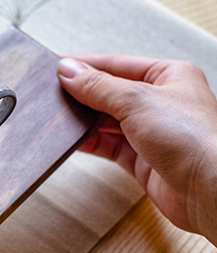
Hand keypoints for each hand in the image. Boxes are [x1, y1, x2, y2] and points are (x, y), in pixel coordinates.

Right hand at [57, 55, 216, 243]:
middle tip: (51, 94)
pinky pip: (109, 146)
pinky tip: (72, 140)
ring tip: (57, 117)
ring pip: (107, 122)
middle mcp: (160, 102)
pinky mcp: (142, 160)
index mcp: (168, 76)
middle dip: (82, 95)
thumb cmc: (193, 138)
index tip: (57, 68)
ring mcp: (150, 132)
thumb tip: (69, 71)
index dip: (86, 66)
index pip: (117, 65)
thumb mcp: (137, 100)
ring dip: (83, 121)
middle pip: (110, 93)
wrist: (208, 187)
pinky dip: (89, 143)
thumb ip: (99, 86)